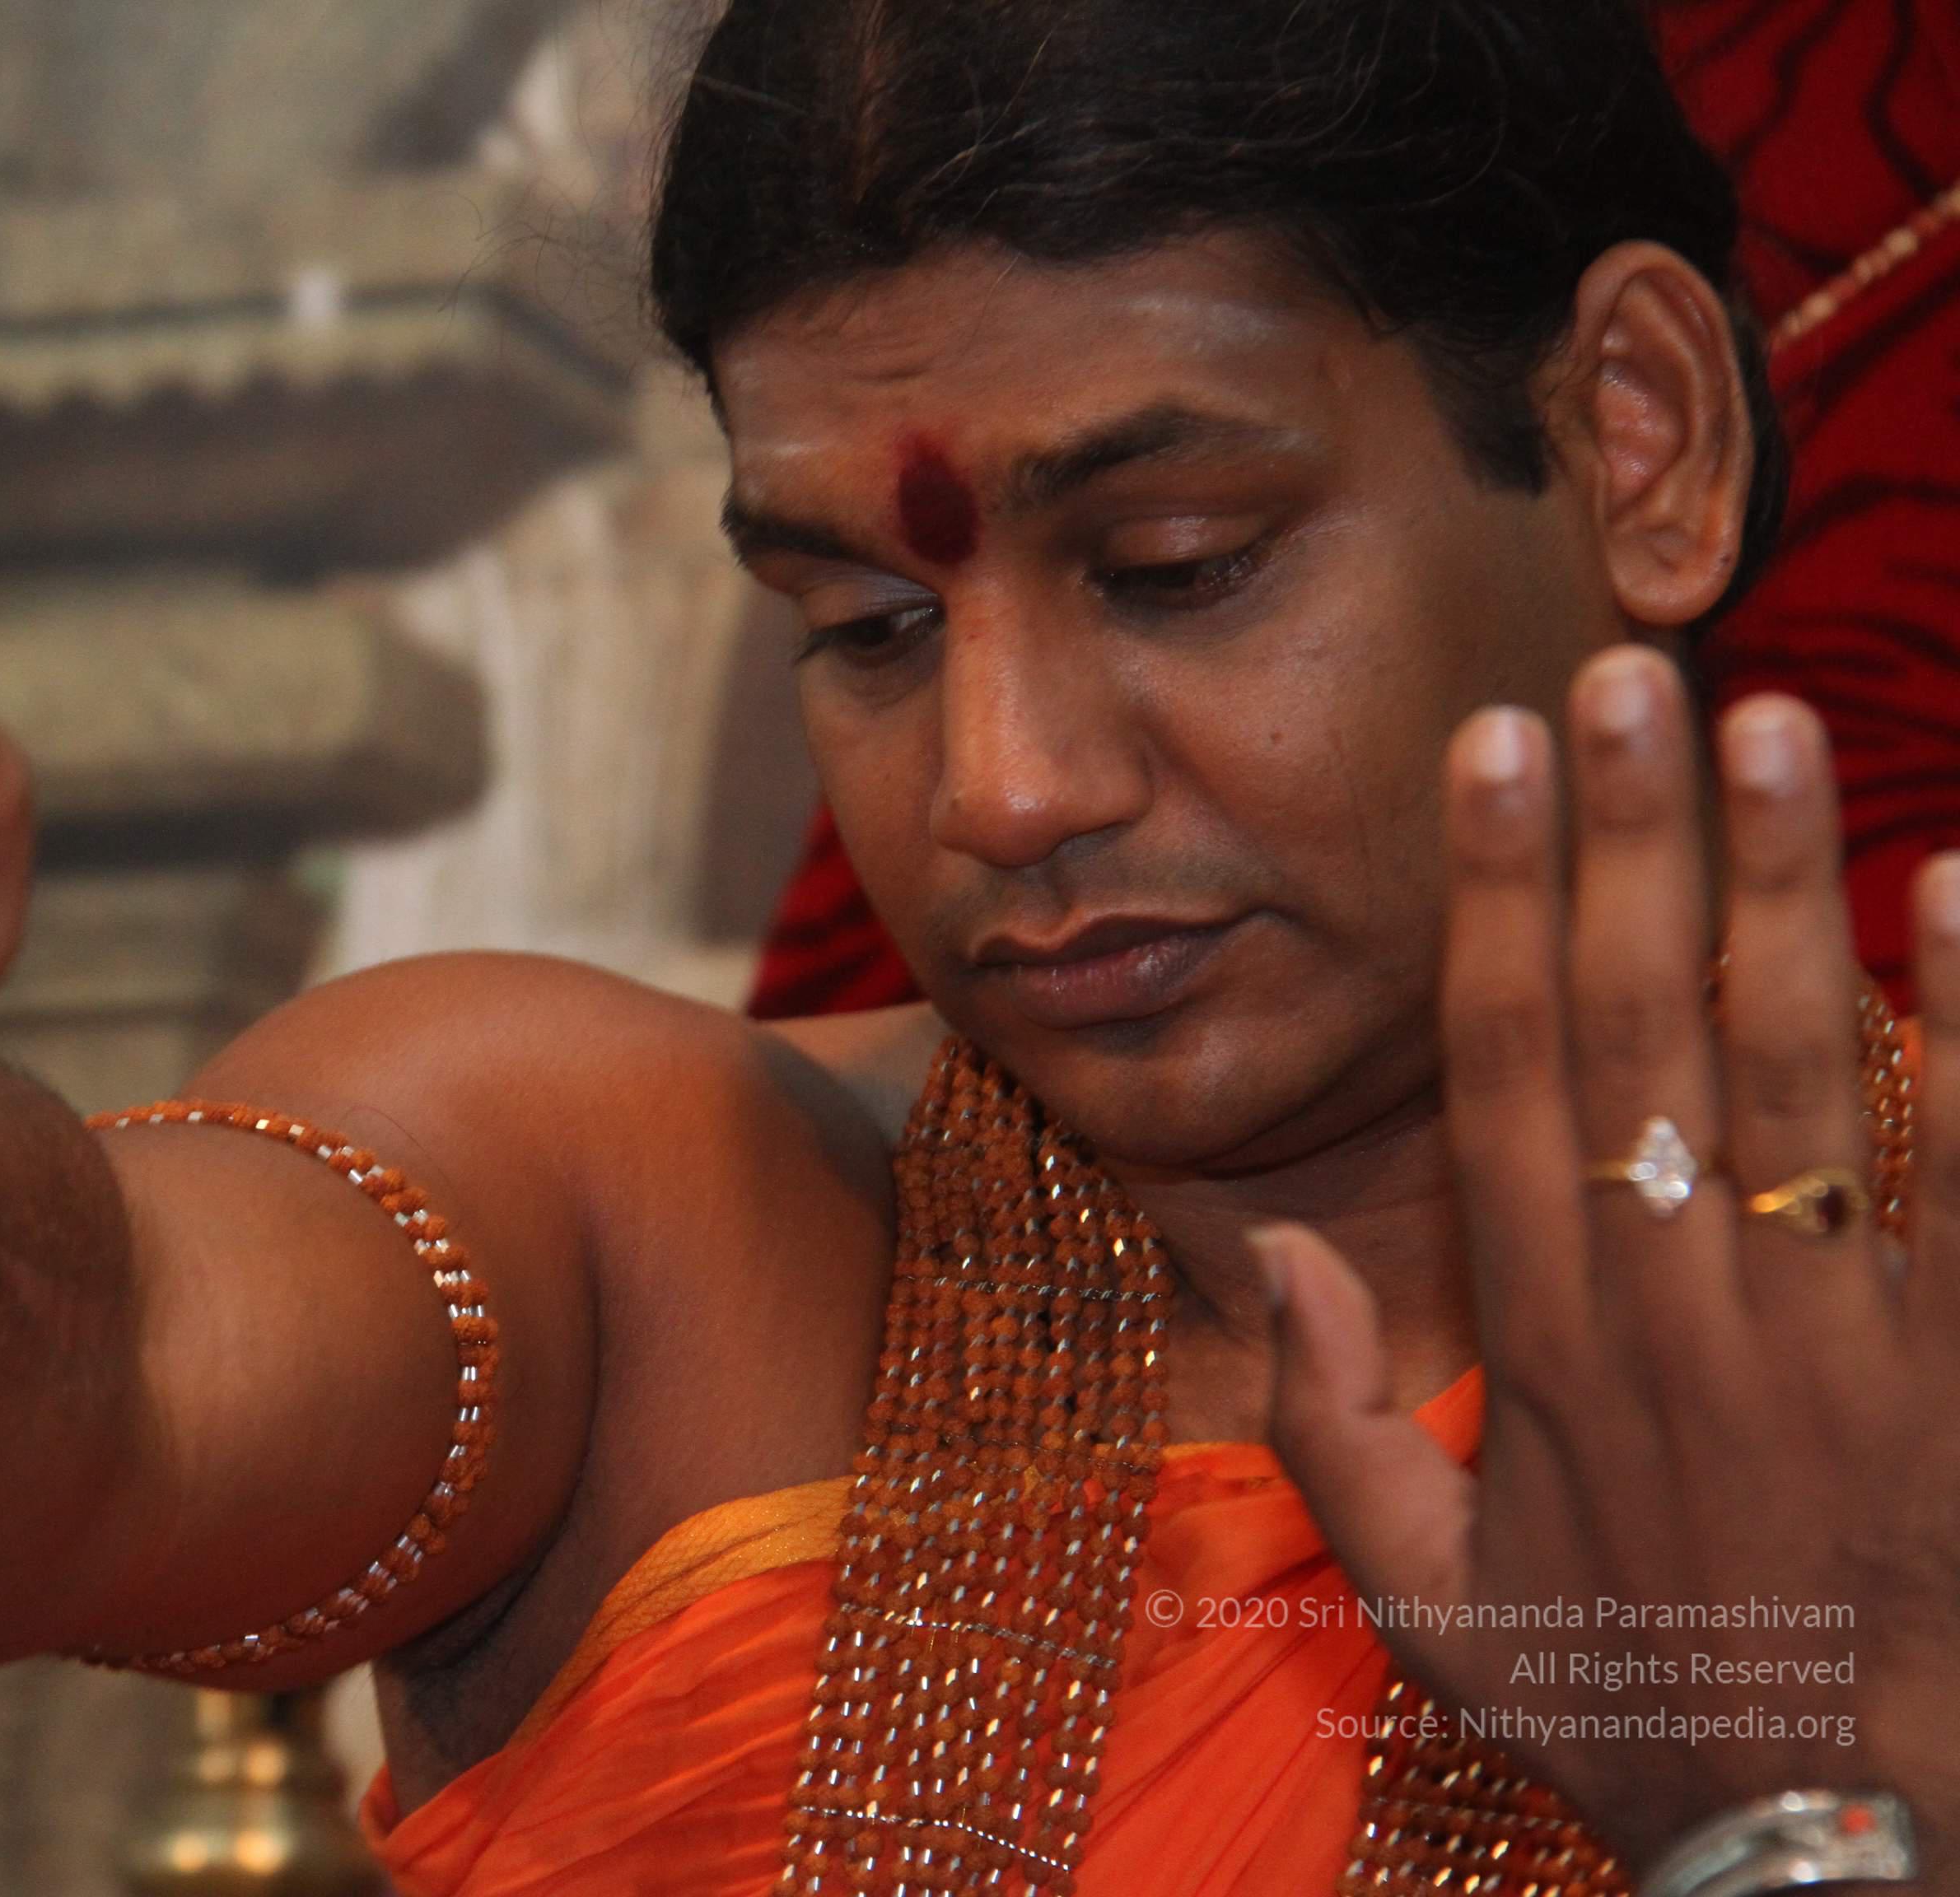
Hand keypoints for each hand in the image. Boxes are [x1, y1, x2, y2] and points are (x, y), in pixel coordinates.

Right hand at [1259, 644, 1959, 1867]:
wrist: (1837, 1847)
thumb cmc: (1631, 1704)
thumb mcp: (1432, 1606)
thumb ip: (1337, 1431)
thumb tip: (1287, 1256)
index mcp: (1542, 1344)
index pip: (1506, 1073)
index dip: (1495, 903)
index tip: (1489, 758)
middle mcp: (1675, 1307)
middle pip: (1642, 1029)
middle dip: (1624, 840)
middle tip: (1620, 669)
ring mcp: (1832, 1334)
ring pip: (1798, 1070)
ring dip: (1775, 884)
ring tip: (1765, 722)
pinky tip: (1956, 885)